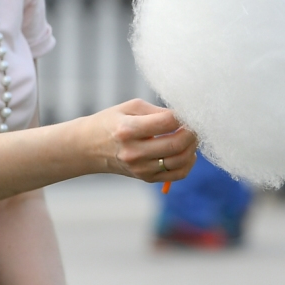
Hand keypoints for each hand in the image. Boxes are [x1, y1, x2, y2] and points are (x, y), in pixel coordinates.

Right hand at [79, 99, 196, 183]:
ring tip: (191, 136)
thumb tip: (184, 116)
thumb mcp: (130, 107)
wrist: (89, 147)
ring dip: (193, 147)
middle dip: (192, 132)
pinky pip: (177, 174)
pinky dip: (188, 163)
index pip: (167, 122)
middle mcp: (134, 152)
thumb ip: (157, 111)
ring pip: (180, 161)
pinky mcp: (146, 178)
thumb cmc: (111, 122)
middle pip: (176, 144)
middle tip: (195, 124)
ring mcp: (140, 168)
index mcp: (128, 130)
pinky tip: (187, 152)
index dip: (183, 115)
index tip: (189, 111)